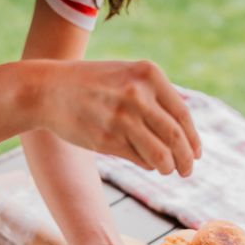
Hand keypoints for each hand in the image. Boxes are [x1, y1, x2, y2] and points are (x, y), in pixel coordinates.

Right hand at [37, 60, 200, 175]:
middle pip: (176, 136)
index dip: (192, 138)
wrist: (49, 90)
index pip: (183, 114)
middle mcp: (138, 95)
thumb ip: (155, 95)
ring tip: (169, 171)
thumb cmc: (90, 83)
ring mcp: (122, 119)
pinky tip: (147, 164)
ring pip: (160, 154)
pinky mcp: (106, 140)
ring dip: (169, 167)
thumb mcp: (127, 74)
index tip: (195, 153)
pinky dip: (148, 165)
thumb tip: (183, 130)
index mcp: (148, 75)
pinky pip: (139, 159)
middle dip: (186, 159)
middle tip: (187, 170)